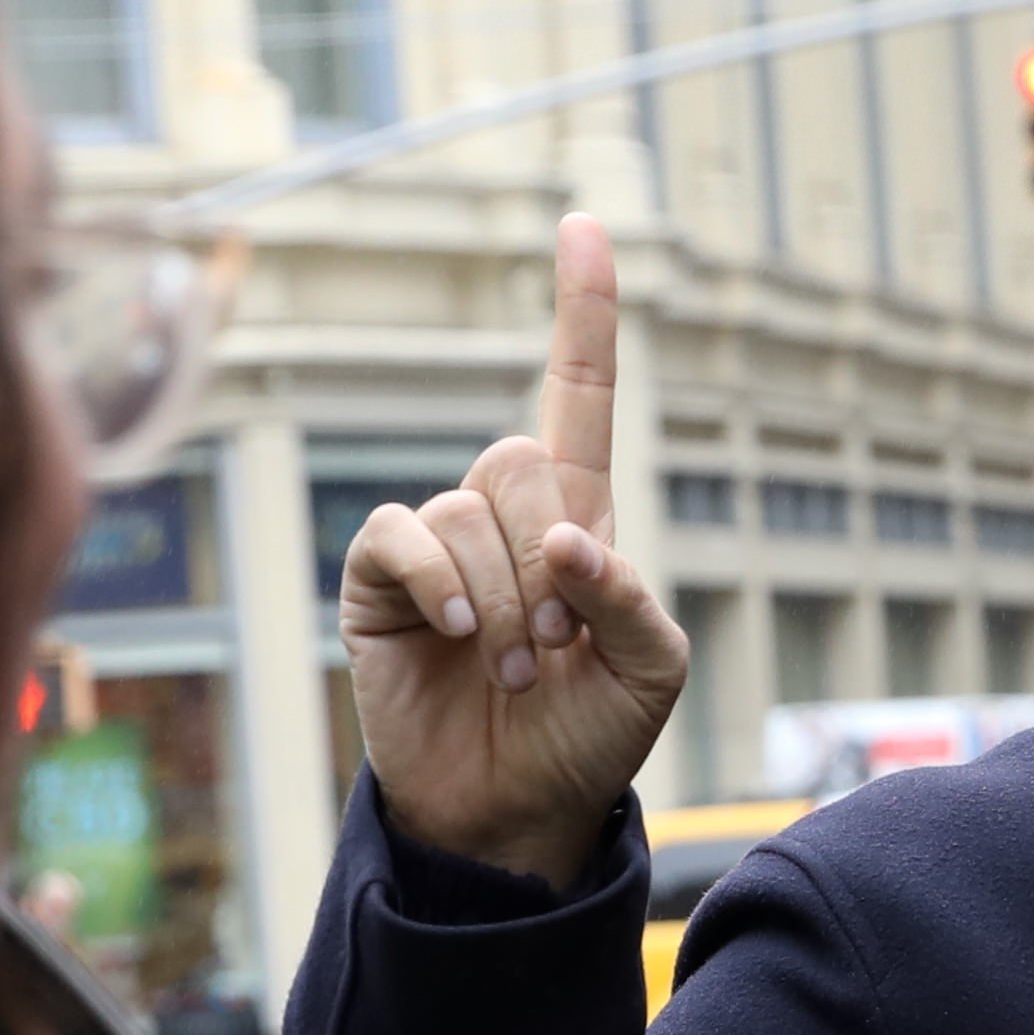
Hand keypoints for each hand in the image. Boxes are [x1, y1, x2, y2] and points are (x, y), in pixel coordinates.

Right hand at [339, 214, 686, 887]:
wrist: (518, 809)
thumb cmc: (590, 737)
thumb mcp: (652, 672)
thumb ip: (633, 597)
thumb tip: (567, 538)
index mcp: (578, 520)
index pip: (578, 397)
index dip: (582, 316)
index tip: (585, 224)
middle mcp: (502, 516)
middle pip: (522, 460)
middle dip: (549, 558)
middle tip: (552, 644)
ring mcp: (437, 544)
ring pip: (470, 513)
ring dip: (501, 601)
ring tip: (511, 670)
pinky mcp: (380, 579)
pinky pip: (404, 535)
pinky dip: (439, 584)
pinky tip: (452, 636)